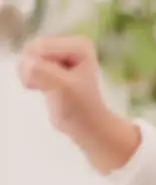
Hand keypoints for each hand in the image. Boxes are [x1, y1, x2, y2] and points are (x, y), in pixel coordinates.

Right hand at [17, 36, 138, 172]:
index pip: (40, 48)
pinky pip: (25, 65)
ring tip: (50, 89)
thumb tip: (27, 63)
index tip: (60, 86)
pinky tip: (44, 88)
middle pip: (31, 50)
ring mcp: (60, 53)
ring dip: (31, 76)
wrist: (86, 125)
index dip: (42, 69)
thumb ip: (43, 72)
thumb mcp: (62, 88)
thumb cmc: (79, 108)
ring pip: (26, 58)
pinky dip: (29, 78)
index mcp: (79, 44)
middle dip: (35, 72)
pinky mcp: (51, 63)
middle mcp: (71, 43)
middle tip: (53, 89)